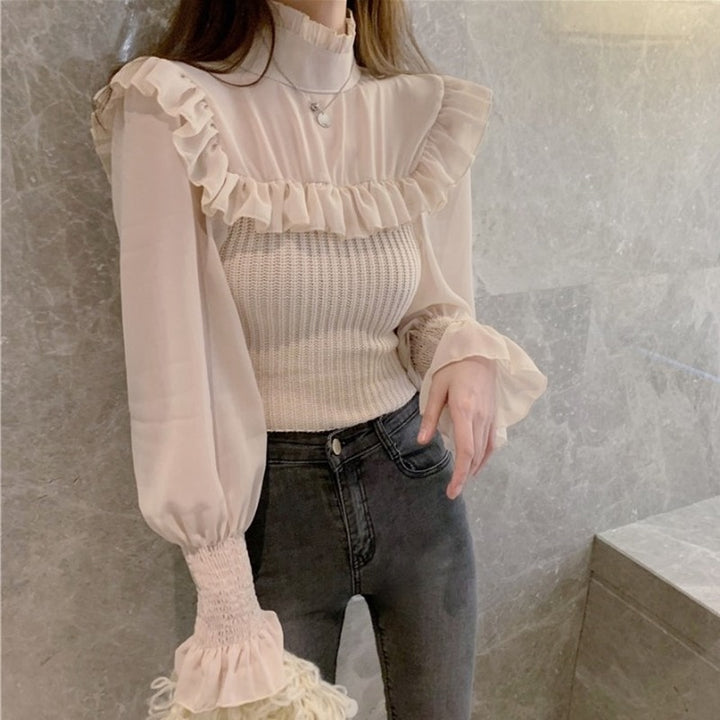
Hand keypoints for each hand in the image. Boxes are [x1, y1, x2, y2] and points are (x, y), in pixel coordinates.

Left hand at [417, 356, 496, 499]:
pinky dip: (484, 457)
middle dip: (465, 477)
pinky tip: (476, 465)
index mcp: (464, 411)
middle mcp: (480, 417)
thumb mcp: (436, 389)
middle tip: (453, 492)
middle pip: (475, 455)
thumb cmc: (453, 369)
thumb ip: (430, 416)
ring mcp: (489, 418)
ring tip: (462, 481)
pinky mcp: (493, 416)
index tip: (452, 490)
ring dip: (474, 469)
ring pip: (484, 451)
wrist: (479, 354)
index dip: (460, 473)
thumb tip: (422, 442)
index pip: (466, 450)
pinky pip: (491, 442)